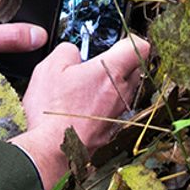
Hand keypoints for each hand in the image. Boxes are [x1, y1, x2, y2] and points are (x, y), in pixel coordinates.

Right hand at [10, 35, 149, 189]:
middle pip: (135, 67)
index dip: (129, 39)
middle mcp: (122, 91)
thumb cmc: (53, 112)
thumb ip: (67, 50)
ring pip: (126, 88)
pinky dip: (105, 103)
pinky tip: (84, 106)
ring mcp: (120, 111)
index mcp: (111, 70)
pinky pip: (116, 107)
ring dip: (112, 84)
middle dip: (119, 62)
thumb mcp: (50, 67)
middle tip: (96, 63)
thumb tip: (73, 52)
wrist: (53, 150)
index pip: (139, 46)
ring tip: (87, 87)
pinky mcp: (114, 128)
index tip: (117, 41)